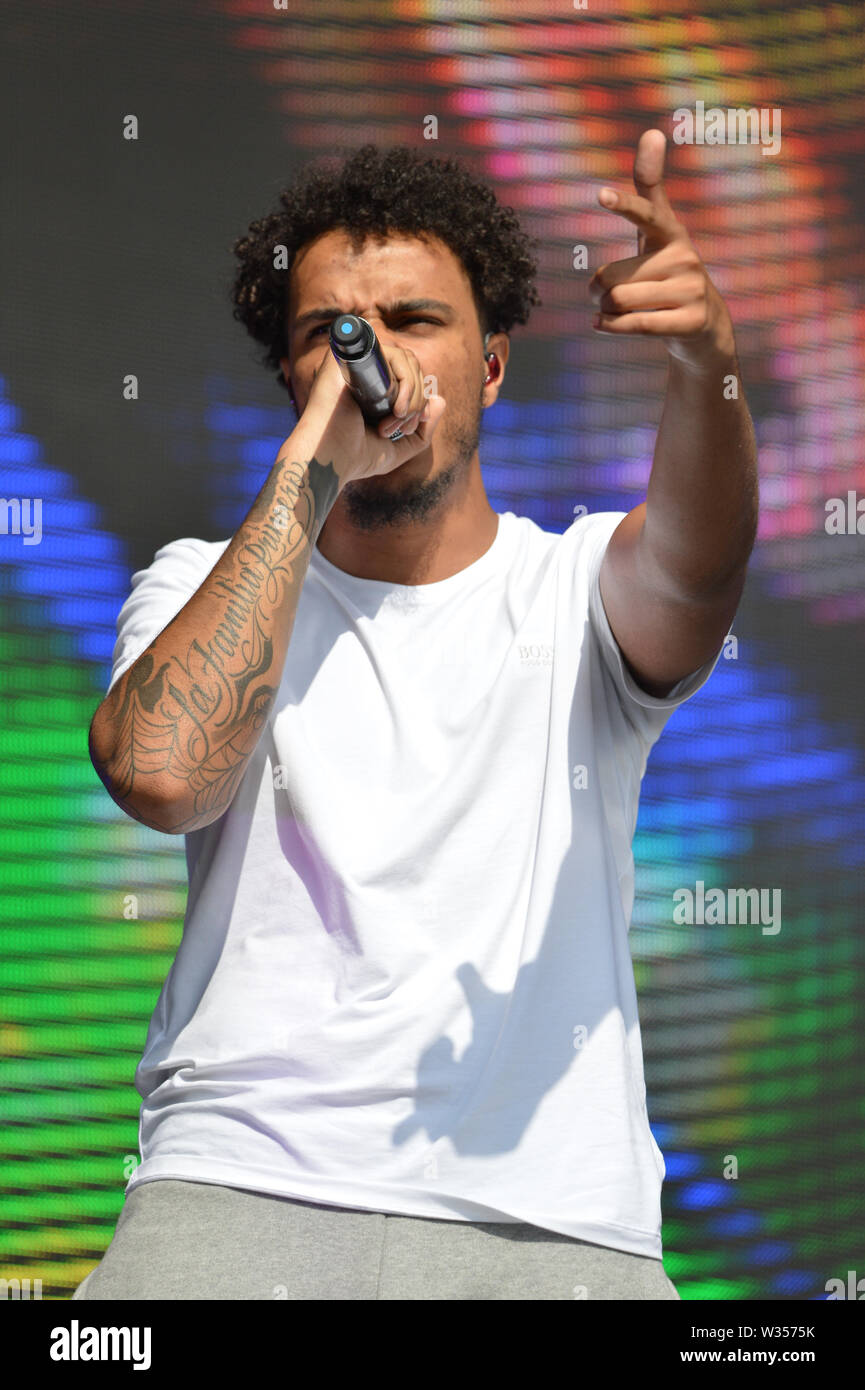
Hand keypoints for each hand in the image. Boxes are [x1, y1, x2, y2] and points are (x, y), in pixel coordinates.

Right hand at [295, 341, 445, 490]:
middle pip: (411, 365)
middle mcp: (364, 370)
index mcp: (373, 386)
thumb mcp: (399, 448)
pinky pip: (392, 353)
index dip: (420, 399)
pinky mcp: (349, 356)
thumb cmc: (358, 457)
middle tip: (402, 427)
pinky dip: (405, 382)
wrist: (331, 459)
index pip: (411, 375)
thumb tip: (440, 399)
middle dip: (418, 400)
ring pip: (405, 358)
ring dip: (413, 395)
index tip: (410, 427)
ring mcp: (356, 361)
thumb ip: (423, 429)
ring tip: (396, 421)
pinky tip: (396, 409)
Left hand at [589, 128, 736, 373]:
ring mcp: (690, 290)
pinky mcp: (690, 322)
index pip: (645, 214)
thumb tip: (652, 130)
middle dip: (598, 292)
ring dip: (605, 311)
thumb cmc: (669, 273)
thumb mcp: (658, 233)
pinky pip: (635, 324)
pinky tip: (602, 325)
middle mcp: (684, 257)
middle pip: (611, 277)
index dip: (623, 206)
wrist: (704, 328)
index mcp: (672, 233)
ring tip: (614, 312)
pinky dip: (610, 327)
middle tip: (607, 296)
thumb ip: (650, 187)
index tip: (601, 195)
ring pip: (619, 301)